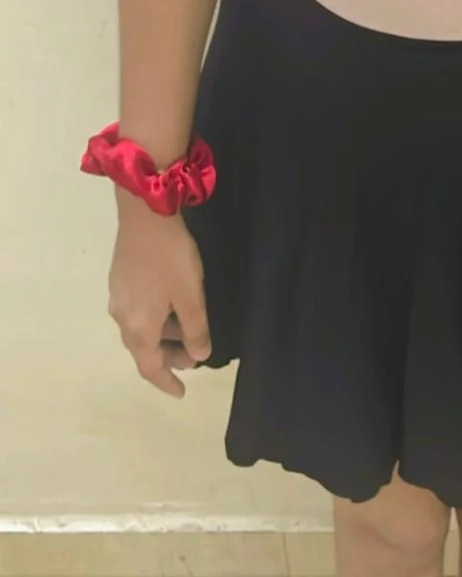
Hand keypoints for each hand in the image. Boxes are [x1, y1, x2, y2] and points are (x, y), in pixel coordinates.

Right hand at [108, 193, 210, 396]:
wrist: (144, 214)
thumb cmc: (171, 258)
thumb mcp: (191, 296)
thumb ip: (196, 329)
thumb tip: (198, 356)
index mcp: (138, 327)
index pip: (150, 367)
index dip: (167, 382)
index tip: (182, 392)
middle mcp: (122, 317)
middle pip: (143, 349)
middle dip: (168, 357)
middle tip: (193, 356)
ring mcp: (118, 297)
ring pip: (140, 328)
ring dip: (163, 336)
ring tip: (188, 330)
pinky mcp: (120, 279)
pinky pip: (137, 311)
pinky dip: (155, 318)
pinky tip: (171, 305)